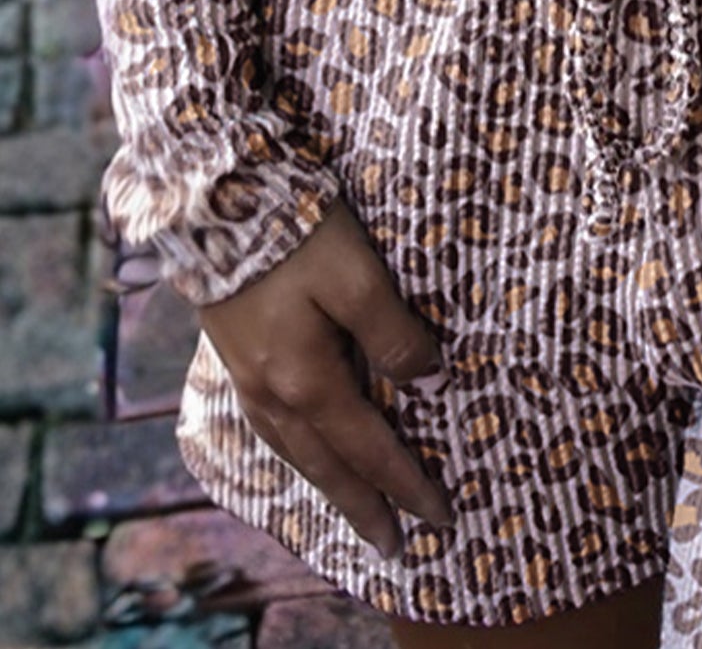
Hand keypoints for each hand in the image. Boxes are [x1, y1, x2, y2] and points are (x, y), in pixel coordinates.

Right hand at [197, 194, 456, 556]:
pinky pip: (272, 429)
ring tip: (353, 509)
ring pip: (295, 452)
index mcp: (306, 381)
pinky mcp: (235, 356)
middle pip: (327, 466)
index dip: (405, 483)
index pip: (368, 447)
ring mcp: (247, 378)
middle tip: (393, 547)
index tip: (439, 515)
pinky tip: (304, 449)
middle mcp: (273, 393)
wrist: (214, 201)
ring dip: (329, 485)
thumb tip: (427, 378)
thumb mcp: (357, 275)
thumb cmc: (295, 232)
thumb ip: (393, 332)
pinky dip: (298, 453)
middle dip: (363, 507)